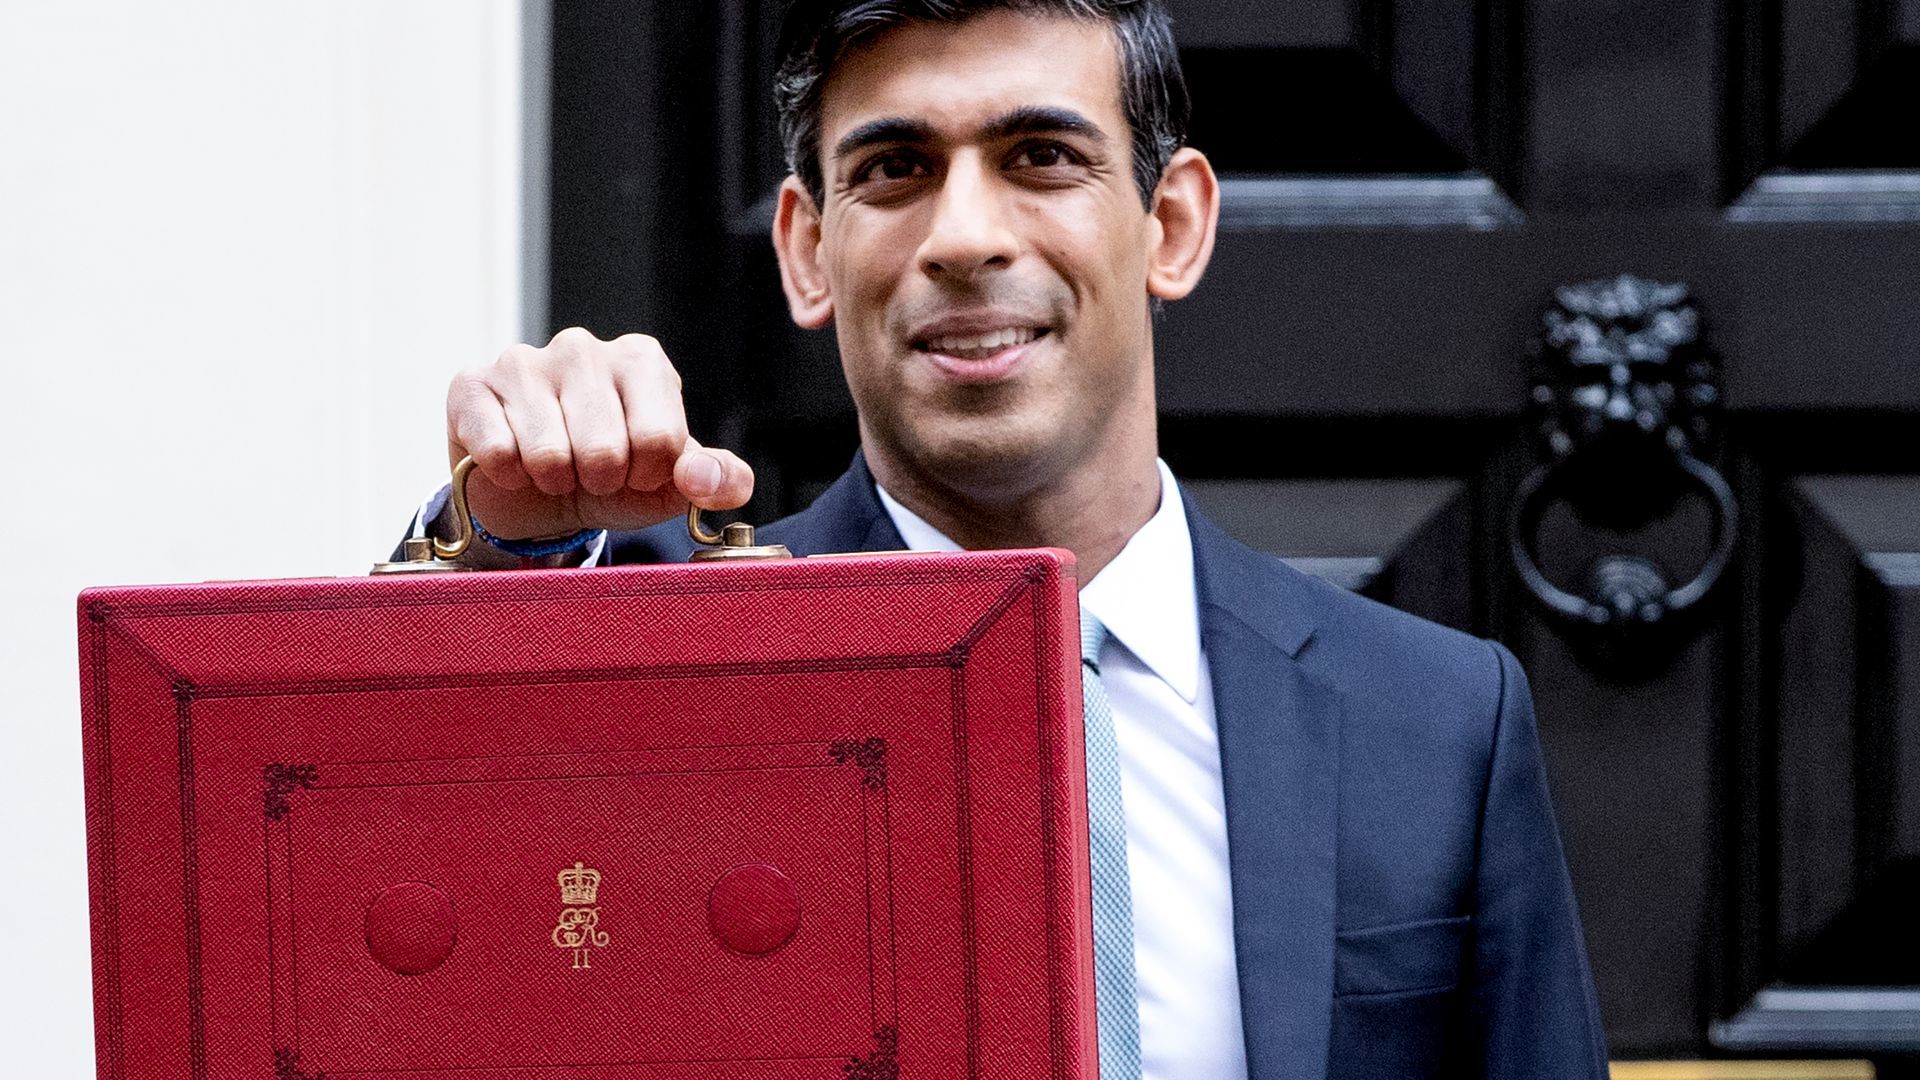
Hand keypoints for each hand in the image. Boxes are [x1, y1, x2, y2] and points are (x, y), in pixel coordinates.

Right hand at [443, 327, 753, 541]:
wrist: (536, 495)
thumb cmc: (612, 478)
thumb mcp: (671, 484)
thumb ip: (717, 480)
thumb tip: (708, 480)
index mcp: (642, 360)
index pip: (661, 439)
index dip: (647, 474)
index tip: (634, 470)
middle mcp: (583, 347)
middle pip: (604, 449)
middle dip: (598, 481)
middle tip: (589, 473)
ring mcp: (523, 361)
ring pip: (548, 453)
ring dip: (553, 480)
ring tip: (553, 467)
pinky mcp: (471, 386)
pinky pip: (497, 452)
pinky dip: (508, 475)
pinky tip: (512, 461)